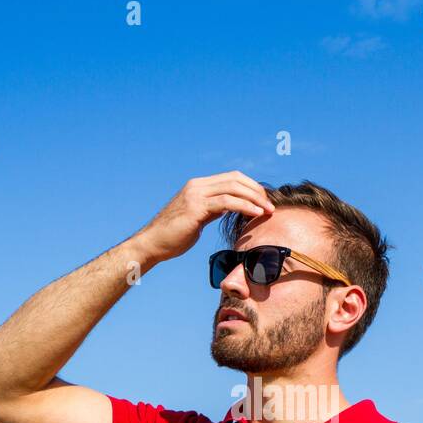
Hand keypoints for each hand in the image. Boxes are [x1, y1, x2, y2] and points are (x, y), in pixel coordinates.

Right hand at [131, 171, 274, 263]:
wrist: (152, 244)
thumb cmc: (173, 236)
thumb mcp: (198, 218)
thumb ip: (213, 209)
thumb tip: (230, 208)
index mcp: (198, 186)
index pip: (232, 178)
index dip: (251, 187)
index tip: (263, 201)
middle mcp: (197, 185)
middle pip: (236, 179)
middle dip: (257, 191)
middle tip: (270, 205)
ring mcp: (195, 194)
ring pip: (233, 188)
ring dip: (255, 198)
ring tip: (268, 211)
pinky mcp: (196, 207)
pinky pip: (227, 202)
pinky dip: (244, 206)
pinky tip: (255, 214)